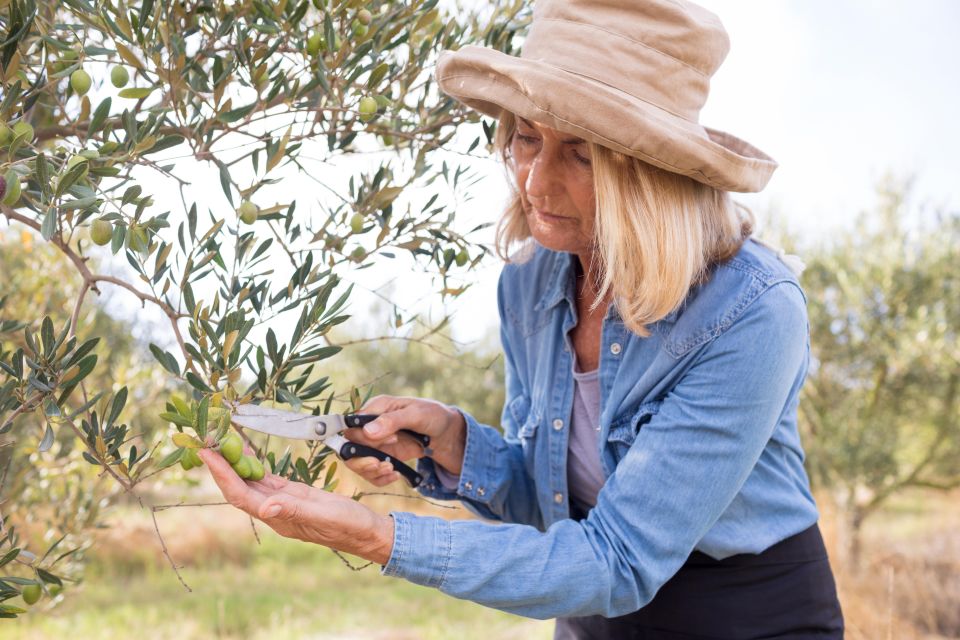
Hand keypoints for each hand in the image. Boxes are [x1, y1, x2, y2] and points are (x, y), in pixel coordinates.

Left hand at [197, 448, 393, 563]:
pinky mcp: (294, 494)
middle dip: (222, 465)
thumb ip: (295, 511)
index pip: (241, 494)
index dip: (222, 475)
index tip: (207, 454)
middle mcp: (274, 510)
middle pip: (239, 487)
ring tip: (221, 440)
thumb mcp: (324, 516)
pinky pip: (267, 478)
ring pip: (251, 481)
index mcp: (278, 517)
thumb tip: (265, 508)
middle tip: (206, 440)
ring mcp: (283, 502)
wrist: (366, 532)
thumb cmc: (348, 526)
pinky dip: (255, 464)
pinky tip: (247, 451)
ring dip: (235, 463)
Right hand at [342, 395, 465, 485]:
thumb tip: (367, 431)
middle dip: (362, 459)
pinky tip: (395, 474)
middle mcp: (371, 426)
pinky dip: (380, 478)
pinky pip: (371, 472)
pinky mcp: (383, 457)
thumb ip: (392, 421)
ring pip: (357, 462)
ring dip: (370, 471)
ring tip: (390, 470)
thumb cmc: (433, 416)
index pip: (353, 425)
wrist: (447, 434)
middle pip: (349, 446)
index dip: (364, 437)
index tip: (391, 440)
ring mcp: (376, 443)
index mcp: (376, 408)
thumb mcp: (416, 414)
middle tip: (381, 464)